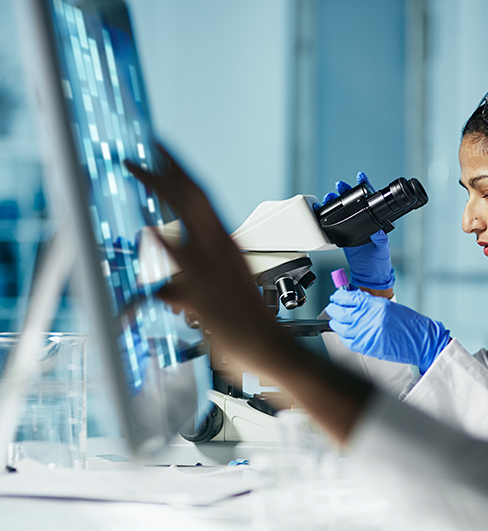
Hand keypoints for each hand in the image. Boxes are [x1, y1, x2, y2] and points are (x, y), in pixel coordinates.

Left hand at [124, 147, 371, 444]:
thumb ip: (185, 289)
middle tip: (148, 145)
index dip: (181, 173)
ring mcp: (213, 265)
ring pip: (187, 216)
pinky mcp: (206, 288)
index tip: (163, 152)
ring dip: (160, 189)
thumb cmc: (248, 325)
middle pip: (193, 197)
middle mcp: (221, 248)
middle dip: (168, 169)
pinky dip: (165, 243)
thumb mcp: (214, 298)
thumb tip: (165, 289)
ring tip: (137, 166)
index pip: (202, 199)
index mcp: (226, 245)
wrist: (269, 347)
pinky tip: (148, 228)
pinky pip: (182, 261)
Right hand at [321, 172, 394, 290]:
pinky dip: (329, 215)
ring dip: (336, 201)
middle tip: (340, 185)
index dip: (366, 187)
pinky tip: (324, 209)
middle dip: (346, 191)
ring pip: (343, 210)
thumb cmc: (380, 262)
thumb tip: (378, 232)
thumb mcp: (383, 249)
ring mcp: (352, 228)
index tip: (361, 177)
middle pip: (354, 202)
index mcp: (375, 221)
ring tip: (330, 195)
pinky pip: (335, 223)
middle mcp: (364, 222)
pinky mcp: (343, 236)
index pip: (371, 201)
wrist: (369, 275)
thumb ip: (381, 240)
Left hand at [325, 288, 449, 372]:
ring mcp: (366, 333)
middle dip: (333, 309)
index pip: (348, 298)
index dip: (339, 297)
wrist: (421, 341)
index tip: (336, 297)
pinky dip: (343, 336)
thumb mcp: (389, 307)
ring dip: (335, 323)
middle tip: (332, 307)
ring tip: (335, 320)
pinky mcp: (367, 347)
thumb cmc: (409, 324)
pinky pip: (347, 341)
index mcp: (375, 305)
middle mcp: (369, 318)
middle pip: (340, 312)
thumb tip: (353, 300)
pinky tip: (343, 332)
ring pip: (340, 327)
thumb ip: (369, 303)